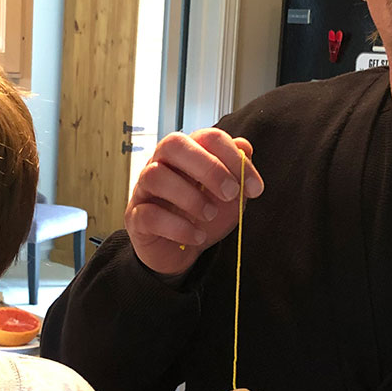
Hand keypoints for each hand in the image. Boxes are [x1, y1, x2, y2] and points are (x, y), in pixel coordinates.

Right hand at [124, 128, 263, 277]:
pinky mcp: (135, 218)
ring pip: (155, 176)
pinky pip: (150, 215)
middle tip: (230, 193)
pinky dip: (178, 227)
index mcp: (186, 154)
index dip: (234, 158)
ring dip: (190, 197)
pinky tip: (197, 237)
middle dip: (208, 167)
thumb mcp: (229, 197)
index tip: (255, 188)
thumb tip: (245, 147)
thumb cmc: (202, 217)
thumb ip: (238, 172)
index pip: (207, 137)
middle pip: (173, 144)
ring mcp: (144, 189)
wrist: (179, 253)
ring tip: (209, 215)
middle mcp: (161, 164)